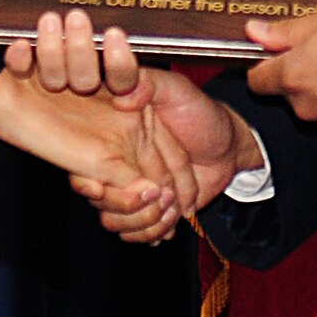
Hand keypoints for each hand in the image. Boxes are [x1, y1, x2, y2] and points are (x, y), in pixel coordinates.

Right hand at [9, 11, 261, 243]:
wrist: (231, 148)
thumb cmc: (204, 115)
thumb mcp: (179, 90)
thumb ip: (151, 84)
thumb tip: (124, 93)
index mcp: (116, 133)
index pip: (84, 163)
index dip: (89, 180)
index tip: (102, 188)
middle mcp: (118, 162)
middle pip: (98, 199)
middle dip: (127, 204)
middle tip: (160, 193)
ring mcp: (132, 188)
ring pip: (113, 221)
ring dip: (144, 221)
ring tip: (171, 204)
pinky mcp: (147, 209)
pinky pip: (134, 232)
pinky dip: (154, 231)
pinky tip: (173, 218)